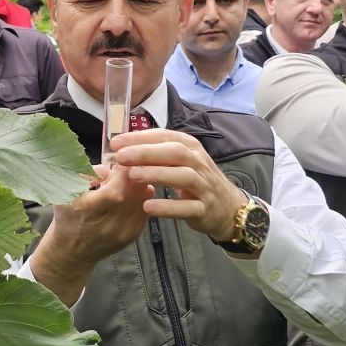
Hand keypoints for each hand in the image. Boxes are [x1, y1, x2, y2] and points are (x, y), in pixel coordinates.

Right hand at [31, 162, 153, 305]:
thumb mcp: (64, 192)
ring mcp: (121, 233)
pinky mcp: (131, 236)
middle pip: (132, 195)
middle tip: (131, 163)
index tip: (123, 159)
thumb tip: (107, 169)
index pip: (114, 191)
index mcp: (86, 212)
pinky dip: (142, 197)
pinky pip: (145, 210)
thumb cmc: (68, 217)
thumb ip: (84, 174)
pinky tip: (134, 191)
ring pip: (142, 201)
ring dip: (140, 185)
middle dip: (134, 175)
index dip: (122, 173)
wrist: (72, 251)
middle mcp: (106, 226)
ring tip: (132, 176)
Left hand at [109, 129, 246, 241]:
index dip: (140, 138)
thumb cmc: (197, 181)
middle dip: (146, 152)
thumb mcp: (181, 161)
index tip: (116, 142)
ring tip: (133, 175)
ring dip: (157, 174)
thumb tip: (124, 146)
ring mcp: (204, 186)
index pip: (165, 136)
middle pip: (175, 152)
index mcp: (191, 147)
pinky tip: (148, 206)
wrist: (228, 208)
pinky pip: (187, 207)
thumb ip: (157, 153)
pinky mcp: (205, 209)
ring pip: (183, 176)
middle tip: (121, 157)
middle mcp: (199, 163)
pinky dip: (168, 207)